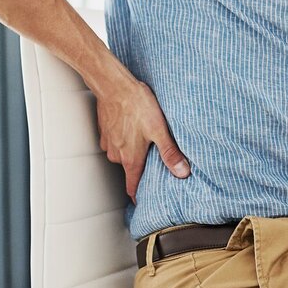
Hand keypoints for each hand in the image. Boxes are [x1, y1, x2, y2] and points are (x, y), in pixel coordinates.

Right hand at [95, 79, 189, 202]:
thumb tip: (182, 173)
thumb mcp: (159, 130)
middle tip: (152, 157)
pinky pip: (115, 141)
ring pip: (122, 153)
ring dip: (131, 150)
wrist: (114, 86)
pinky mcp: (104, 131)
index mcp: (130, 159)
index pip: (132, 187)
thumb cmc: (137, 105)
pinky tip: (132, 126)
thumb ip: (170, 153)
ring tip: (143, 138)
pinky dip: (123, 138)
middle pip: (130, 168)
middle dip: (140, 166)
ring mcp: (108, 143)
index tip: (143, 202)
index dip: (138, 196)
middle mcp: (116, 155)